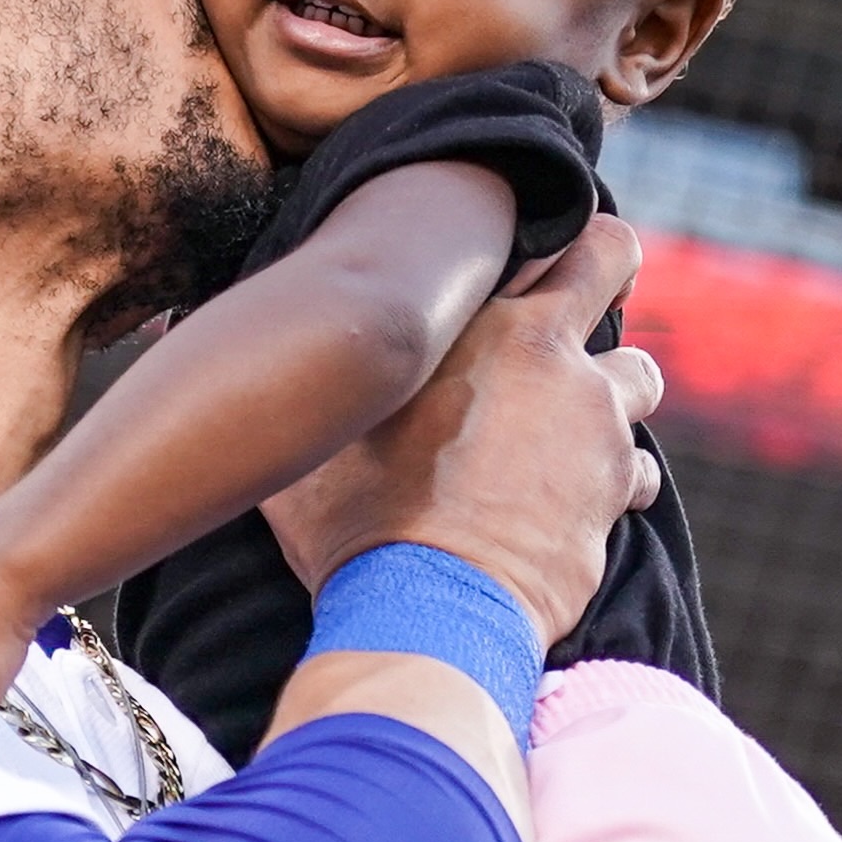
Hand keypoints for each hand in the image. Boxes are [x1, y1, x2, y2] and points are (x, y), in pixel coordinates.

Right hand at [261, 216, 663, 644]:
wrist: (425, 610)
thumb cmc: (353, 523)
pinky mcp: (615, 491)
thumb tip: (202, 340)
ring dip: (611, 393)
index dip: (539, 235)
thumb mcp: (304, 441)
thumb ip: (296, 386)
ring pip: (639, 375)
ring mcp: (596, 422)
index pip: (541, 231)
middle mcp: (554, 354)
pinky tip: (578, 505)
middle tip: (574, 305)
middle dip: (604, 272)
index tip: (521, 256)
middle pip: (615, 260)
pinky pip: (638, 472)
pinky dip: (615, 483)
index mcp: (484, 320)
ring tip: (568, 425)